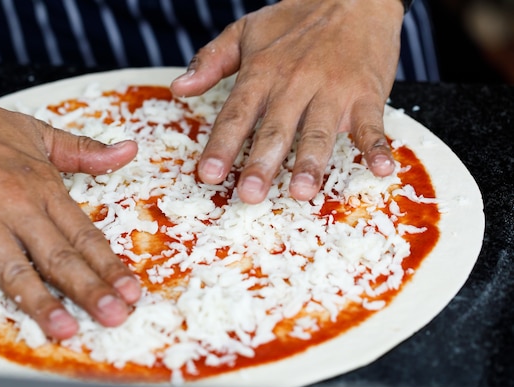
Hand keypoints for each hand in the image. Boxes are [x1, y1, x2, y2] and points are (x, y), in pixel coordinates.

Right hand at [0, 59, 140, 339]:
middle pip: (60, 257)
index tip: (131, 291)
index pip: (85, 235)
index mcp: (42, 186)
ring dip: (41, 301)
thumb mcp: (36, 132)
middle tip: (115, 317)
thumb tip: (129, 151)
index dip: (110, 266)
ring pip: (15, 268)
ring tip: (65, 329)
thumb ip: (83, 150)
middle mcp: (16, 205)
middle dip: (90, 290)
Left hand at [171, 0, 402, 202]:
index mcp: (262, 72)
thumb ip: (210, 60)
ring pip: (319, 131)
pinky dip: (377, 147)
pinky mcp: (366, 93)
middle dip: (261, 164)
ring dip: (311, 162)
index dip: (221, 146)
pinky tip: (380, 170)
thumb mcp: (246, 31)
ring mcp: (332, 89)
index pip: (236, 114)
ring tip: (301, 192)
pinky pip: (371, 124)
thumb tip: (177, 88)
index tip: (207, 175)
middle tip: (249, 196)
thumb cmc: (296, 19)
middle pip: (275, 129)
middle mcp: (294, 83)